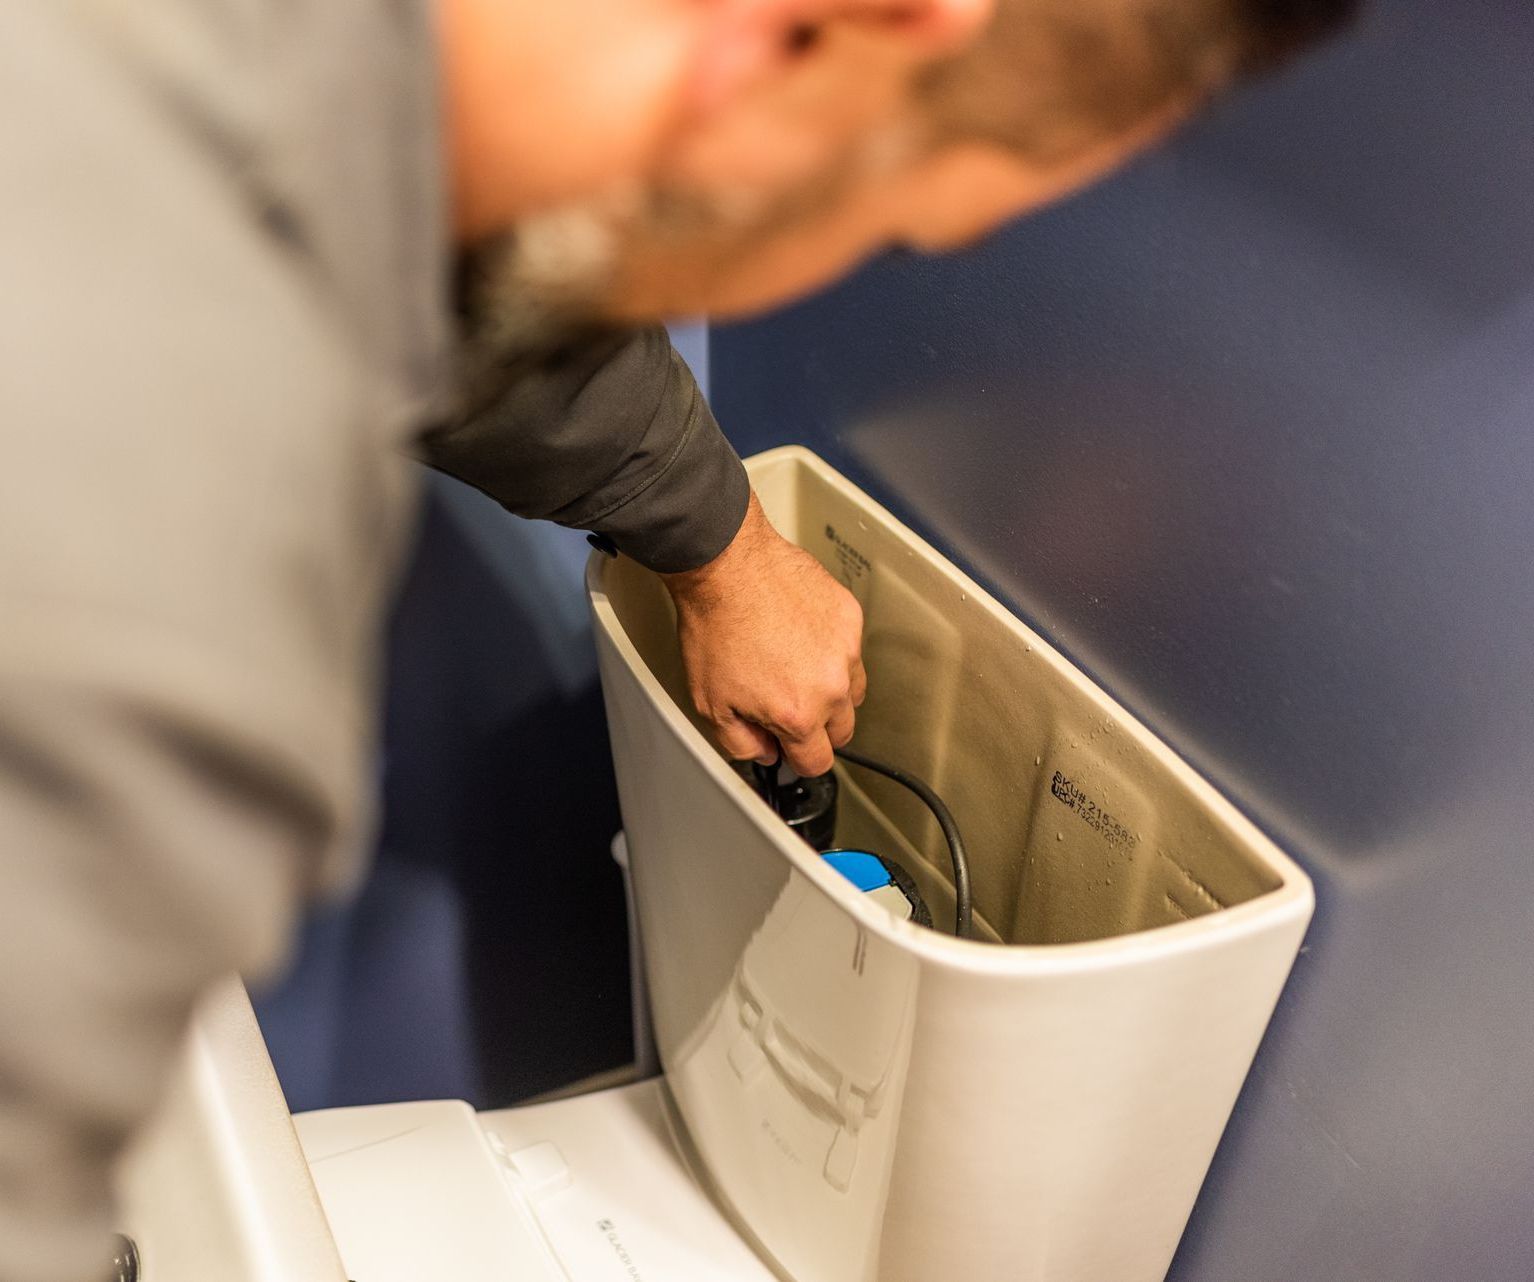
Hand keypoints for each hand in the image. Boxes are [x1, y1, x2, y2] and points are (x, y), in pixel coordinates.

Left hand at [662, 493, 865, 775]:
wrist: (725, 566)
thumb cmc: (715, 626)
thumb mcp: (710, 703)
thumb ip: (742, 742)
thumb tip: (764, 752)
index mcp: (798, 714)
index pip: (817, 762)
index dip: (798, 759)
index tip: (790, 748)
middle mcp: (831, 685)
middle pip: (843, 730)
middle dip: (818, 728)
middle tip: (790, 706)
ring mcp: (846, 648)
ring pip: (853, 690)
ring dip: (831, 690)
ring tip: (796, 669)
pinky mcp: (849, 616)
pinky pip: (850, 649)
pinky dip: (831, 649)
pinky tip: (800, 635)